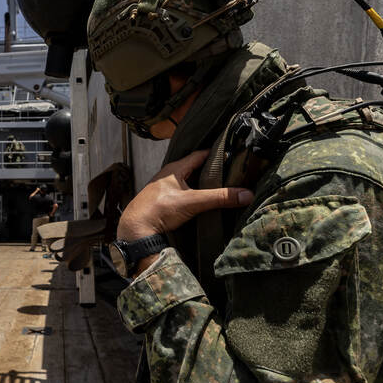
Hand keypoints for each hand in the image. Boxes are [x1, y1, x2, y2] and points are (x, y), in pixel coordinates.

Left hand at [117, 149, 253, 242]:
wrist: (136, 229)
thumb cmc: (158, 210)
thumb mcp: (193, 202)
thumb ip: (219, 198)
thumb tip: (245, 194)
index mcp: (175, 169)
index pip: (199, 155)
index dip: (215, 154)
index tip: (230, 154)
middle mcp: (168, 175)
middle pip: (194, 168)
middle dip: (209, 169)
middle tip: (228, 171)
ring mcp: (164, 189)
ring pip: (187, 181)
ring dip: (200, 183)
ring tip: (218, 185)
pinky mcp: (163, 201)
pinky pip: (182, 193)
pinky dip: (192, 194)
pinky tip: (199, 200)